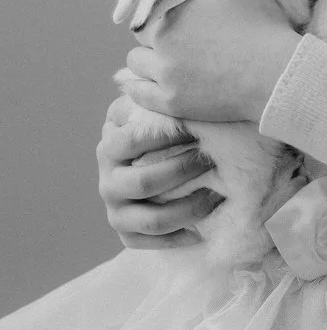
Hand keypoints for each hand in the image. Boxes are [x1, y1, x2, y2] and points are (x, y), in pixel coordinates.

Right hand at [97, 96, 224, 248]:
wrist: (138, 164)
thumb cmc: (154, 133)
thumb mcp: (146, 112)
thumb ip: (153, 102)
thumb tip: (169, 87)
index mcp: (109, 147)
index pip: (134, 141)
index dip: (167, 135)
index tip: (198, 128)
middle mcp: (107, 181)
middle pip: (146, 182)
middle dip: (184, 171)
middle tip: (212, 160)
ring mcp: (115, 210)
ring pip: (153, 219)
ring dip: (188, 209)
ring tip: (216, 196)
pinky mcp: (126, 233)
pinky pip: (151, 242)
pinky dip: (178, 237)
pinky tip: (201, 228)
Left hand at [120, 0, 302, 124]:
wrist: (276, 73)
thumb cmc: (262, 25)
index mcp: (175, 10)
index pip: (151, 8)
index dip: (165, 12)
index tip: (181, 19)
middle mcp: (163, 41)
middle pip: (141, 36)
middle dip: (154, 35)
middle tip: (178, 40)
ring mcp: (165, 75)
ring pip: (135, 64)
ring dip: (147, 60)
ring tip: (167, 62)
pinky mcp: (172, 103)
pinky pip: (138, 95)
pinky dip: (137, 87)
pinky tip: (146, 84)